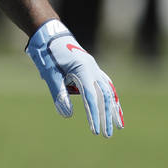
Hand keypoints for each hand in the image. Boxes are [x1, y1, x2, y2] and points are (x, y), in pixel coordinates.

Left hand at [26, 20, 123, 136]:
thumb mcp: (50, 74)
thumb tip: (67, 115)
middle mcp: (92, 68)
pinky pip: (105, 85)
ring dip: (114, 108)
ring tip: (120, 125)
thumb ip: (58, 93)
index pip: (91, 97)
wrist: (49, 33)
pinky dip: (110, 98)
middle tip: (107, 134)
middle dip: (107, 116)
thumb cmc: (48, 53)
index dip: (94, 115)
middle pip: (105, 95)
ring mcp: (93, 67)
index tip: (95, 131)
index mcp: (83, 68)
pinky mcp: (91, 68)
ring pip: (109, 90)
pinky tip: (114, 107)